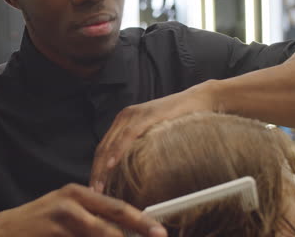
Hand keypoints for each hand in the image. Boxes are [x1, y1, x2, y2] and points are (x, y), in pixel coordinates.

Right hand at [0, 184, 166, 236]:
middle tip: (160, 235)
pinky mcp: (53, 227)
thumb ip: (92, 221)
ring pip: (102, 232)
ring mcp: (63, 213)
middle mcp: (74, 199)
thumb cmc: (41, 224)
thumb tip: (123, 233)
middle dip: (140, 226)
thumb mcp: (67, 215)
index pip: (117, 206)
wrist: (3, 231)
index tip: (159, 230)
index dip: (141, 219)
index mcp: (81, 193)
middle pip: (116, 213)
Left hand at [90, 81, 218, 191]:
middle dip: (96, 173)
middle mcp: (124, 117)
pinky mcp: (147, 115)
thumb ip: (143, 147)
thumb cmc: (181, 120)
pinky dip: (118, 151)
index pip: (103, 149)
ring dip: (102, 167)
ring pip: (111, 144)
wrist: (202, 99)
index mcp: (123, 122)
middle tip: (92, 194)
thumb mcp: (156, 135)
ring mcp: (135, 115)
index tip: (93, 190)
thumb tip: (136, 174)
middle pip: (102, 149)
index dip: (96, 170)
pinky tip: (111, 165)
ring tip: (98, 187)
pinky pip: (128, 135)